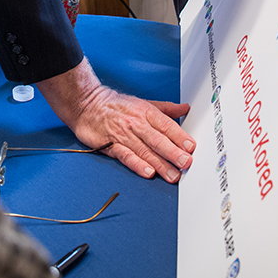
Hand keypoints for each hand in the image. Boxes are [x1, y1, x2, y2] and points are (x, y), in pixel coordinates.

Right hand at [35, 59, 194, 182]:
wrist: (86, 104)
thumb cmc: (116, 105)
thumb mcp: (143, 103)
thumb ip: (166, 109)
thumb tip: (185, 108)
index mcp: (146, 112)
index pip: (166, 125)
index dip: (179, 136)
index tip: (191, 146)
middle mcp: (136, 123)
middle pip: (157, 139)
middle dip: (173, 152)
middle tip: (186, 163)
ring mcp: (123, 135)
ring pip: (144, 150)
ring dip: (160, 164)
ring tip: (173, 175)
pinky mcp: (110, 145)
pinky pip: (125, 155)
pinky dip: (136, 164)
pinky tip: (147, 172)